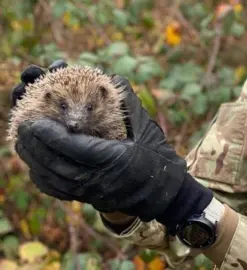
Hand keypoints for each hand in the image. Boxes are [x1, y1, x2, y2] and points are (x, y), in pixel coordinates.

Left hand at [14, 64, 213, 232]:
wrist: (162, 190)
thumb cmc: (156, 156)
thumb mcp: (147, 129)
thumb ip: (129, 104)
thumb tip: (113, 78)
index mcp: (114, 159)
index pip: (73, 148)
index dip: (50, 135)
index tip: (33, 121)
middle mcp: (99, 179)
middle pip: (56, 164)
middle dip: (34, 144)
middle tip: (22, 125)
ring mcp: (91, 192)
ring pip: (52, 178)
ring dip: (33, 160)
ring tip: (23, 141)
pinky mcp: (87, 198)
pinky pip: (57, 191)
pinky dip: (41, 177)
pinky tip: (34, 164)